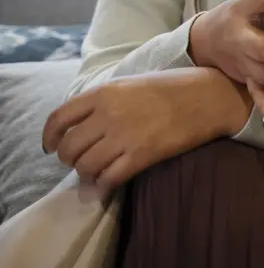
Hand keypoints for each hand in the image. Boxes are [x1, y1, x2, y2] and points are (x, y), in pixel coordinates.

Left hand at [42, 68, 252, 192]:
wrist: (209, 95)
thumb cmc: (173, 87)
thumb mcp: (131, 84)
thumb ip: (104, 101)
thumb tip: (81, 125)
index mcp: (104, 92)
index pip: (58, 119)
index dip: (49, 138)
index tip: (50, 147)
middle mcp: (109, 114)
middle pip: (69, 147)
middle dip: (70, 159)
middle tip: (81, 161)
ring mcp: (125, 136)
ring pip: (85, 166)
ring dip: (86, 173)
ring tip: (97, 172)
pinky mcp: (143, 155)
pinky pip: (109, 178)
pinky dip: (104, 184)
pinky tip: (109, 182)